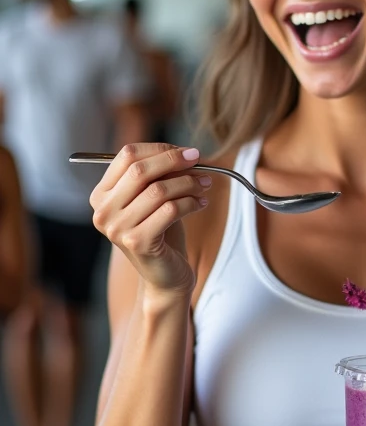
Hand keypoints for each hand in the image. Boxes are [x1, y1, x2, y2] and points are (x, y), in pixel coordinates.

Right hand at [90, 143, 210, 296]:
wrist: (165, 275)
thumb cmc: (162, 232)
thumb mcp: (155, 198)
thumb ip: (159, 174)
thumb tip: (183, 152)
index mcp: (101, 195)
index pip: (127, 156)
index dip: (159, 149)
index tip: (186, 152)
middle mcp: (103, 211)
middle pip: (140, 170)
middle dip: (175, 161)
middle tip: (199, 161)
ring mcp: (117, 228)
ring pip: (159, 190)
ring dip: (189, 183)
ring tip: (205, 185)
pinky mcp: (137, 242)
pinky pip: (171, 210)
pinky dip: (192, 202)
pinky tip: (201, 203)